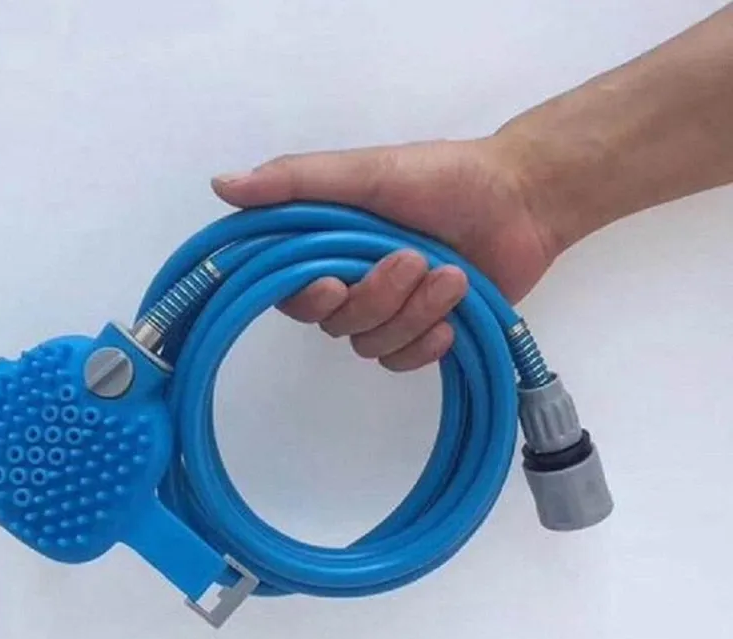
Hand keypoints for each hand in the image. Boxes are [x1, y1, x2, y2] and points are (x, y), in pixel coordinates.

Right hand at [212, 137, 556, 370]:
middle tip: (415, 260)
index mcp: (330, 246)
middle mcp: (353, 282)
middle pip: (335, 323)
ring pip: (372, 343)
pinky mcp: (423, 334)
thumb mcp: (366, 171)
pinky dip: (426, 344)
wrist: (521, 202)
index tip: (335, 281)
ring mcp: (390, 312)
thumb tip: (223, 186)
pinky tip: (453, 320)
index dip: (306, 298)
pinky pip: (403, 361)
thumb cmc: (444, 179)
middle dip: (377, 297)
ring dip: (413, 313)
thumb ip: (297, 182)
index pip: (289, 292)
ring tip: (453, 277)